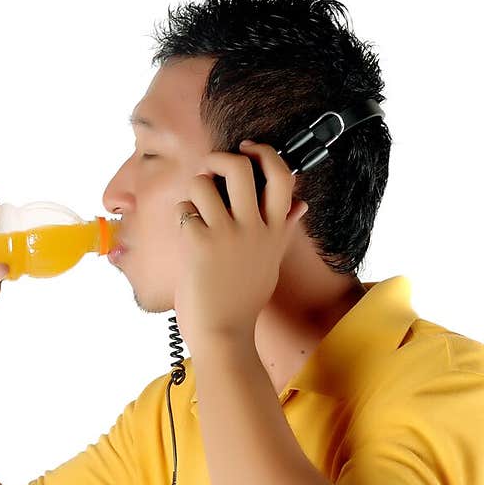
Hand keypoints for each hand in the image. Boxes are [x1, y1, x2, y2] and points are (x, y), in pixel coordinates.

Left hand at [172, 140, 307, 360]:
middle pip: (240, 167)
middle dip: (219, 159)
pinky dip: (182, 217)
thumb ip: (282, 230)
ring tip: (196, 210)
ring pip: (204, 183)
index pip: (282, 176)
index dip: (265, 153)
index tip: (248, 150)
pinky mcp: (201, 243)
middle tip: (211, 170)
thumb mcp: (271, 263)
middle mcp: (254, 228)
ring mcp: (227, 234)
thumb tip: (301, 205)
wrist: (225, 334)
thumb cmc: (244, 300)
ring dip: (195, 191)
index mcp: (274, 230)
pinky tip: (188, 236)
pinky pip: (185, 209)